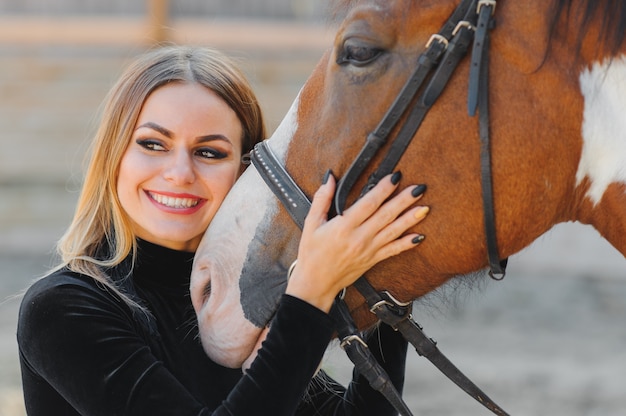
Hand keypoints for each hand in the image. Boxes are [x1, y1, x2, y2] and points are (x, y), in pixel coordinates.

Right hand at [285, 172, 428, 311]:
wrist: (315, 283)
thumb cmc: (311, 254)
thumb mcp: (311, 224)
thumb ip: (322, 199)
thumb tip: (329, 178)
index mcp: (344, 226)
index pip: (369, 204)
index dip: (383, 189)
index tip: (395, 177)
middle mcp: (359, 238)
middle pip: (386, 215)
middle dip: (404, 200)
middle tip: (419, 188)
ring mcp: (368, 250)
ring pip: (393, 231)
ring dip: (410, 219)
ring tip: (425, 207)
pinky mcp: (372, 260)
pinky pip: (393, 251)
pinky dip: (407, 244)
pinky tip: (419, 236)